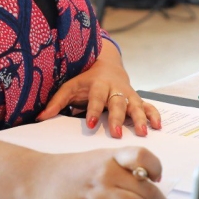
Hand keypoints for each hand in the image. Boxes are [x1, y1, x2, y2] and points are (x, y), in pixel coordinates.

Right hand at [33, 147, 170, 198]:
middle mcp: (106, 170)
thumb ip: (121, 169)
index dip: (155, 168)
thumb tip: (149, 187)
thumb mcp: (98, 159)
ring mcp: (98, 190)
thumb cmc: (71, 170)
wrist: (40, 177)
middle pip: (144, 188)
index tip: (158, 180)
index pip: (142, 155)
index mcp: (111, 156)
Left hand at [37, 41, 160, 137]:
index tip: (92, 124)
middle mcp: (115, 88)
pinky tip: (157, 126)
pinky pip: (148, 106)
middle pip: (117, 103)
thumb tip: (40, 118)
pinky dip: (154, 115)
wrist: (106, 64)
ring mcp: (128, 93)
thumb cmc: (85, 80)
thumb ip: (56, 102)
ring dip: (140, 118)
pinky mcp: (137, 98)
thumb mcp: (70, 87)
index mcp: (98, 84)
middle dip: (117, 119)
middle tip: (116, 134)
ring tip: (143, 132)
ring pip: (135, 105)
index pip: (96, 98)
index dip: (94, 110)